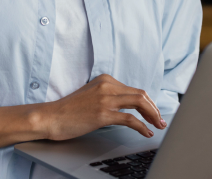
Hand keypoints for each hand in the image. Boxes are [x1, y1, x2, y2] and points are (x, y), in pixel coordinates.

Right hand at [38, 74, 165, 140]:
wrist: (51, 117)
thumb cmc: (69, 110)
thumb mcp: (91, 95)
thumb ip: (108, 96)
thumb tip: (127, 107)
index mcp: (106, 80)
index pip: (134, 90)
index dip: (148, 103)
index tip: (153, 113)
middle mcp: (107, 86)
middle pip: (141, 95)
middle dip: (154, 109)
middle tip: (161, 120)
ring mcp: (105, 99)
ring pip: (139, 103)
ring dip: (153, 115)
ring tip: (158, 125)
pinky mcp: (102, 114)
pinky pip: (130, 119)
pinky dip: (142, 126)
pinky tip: (146, 132)